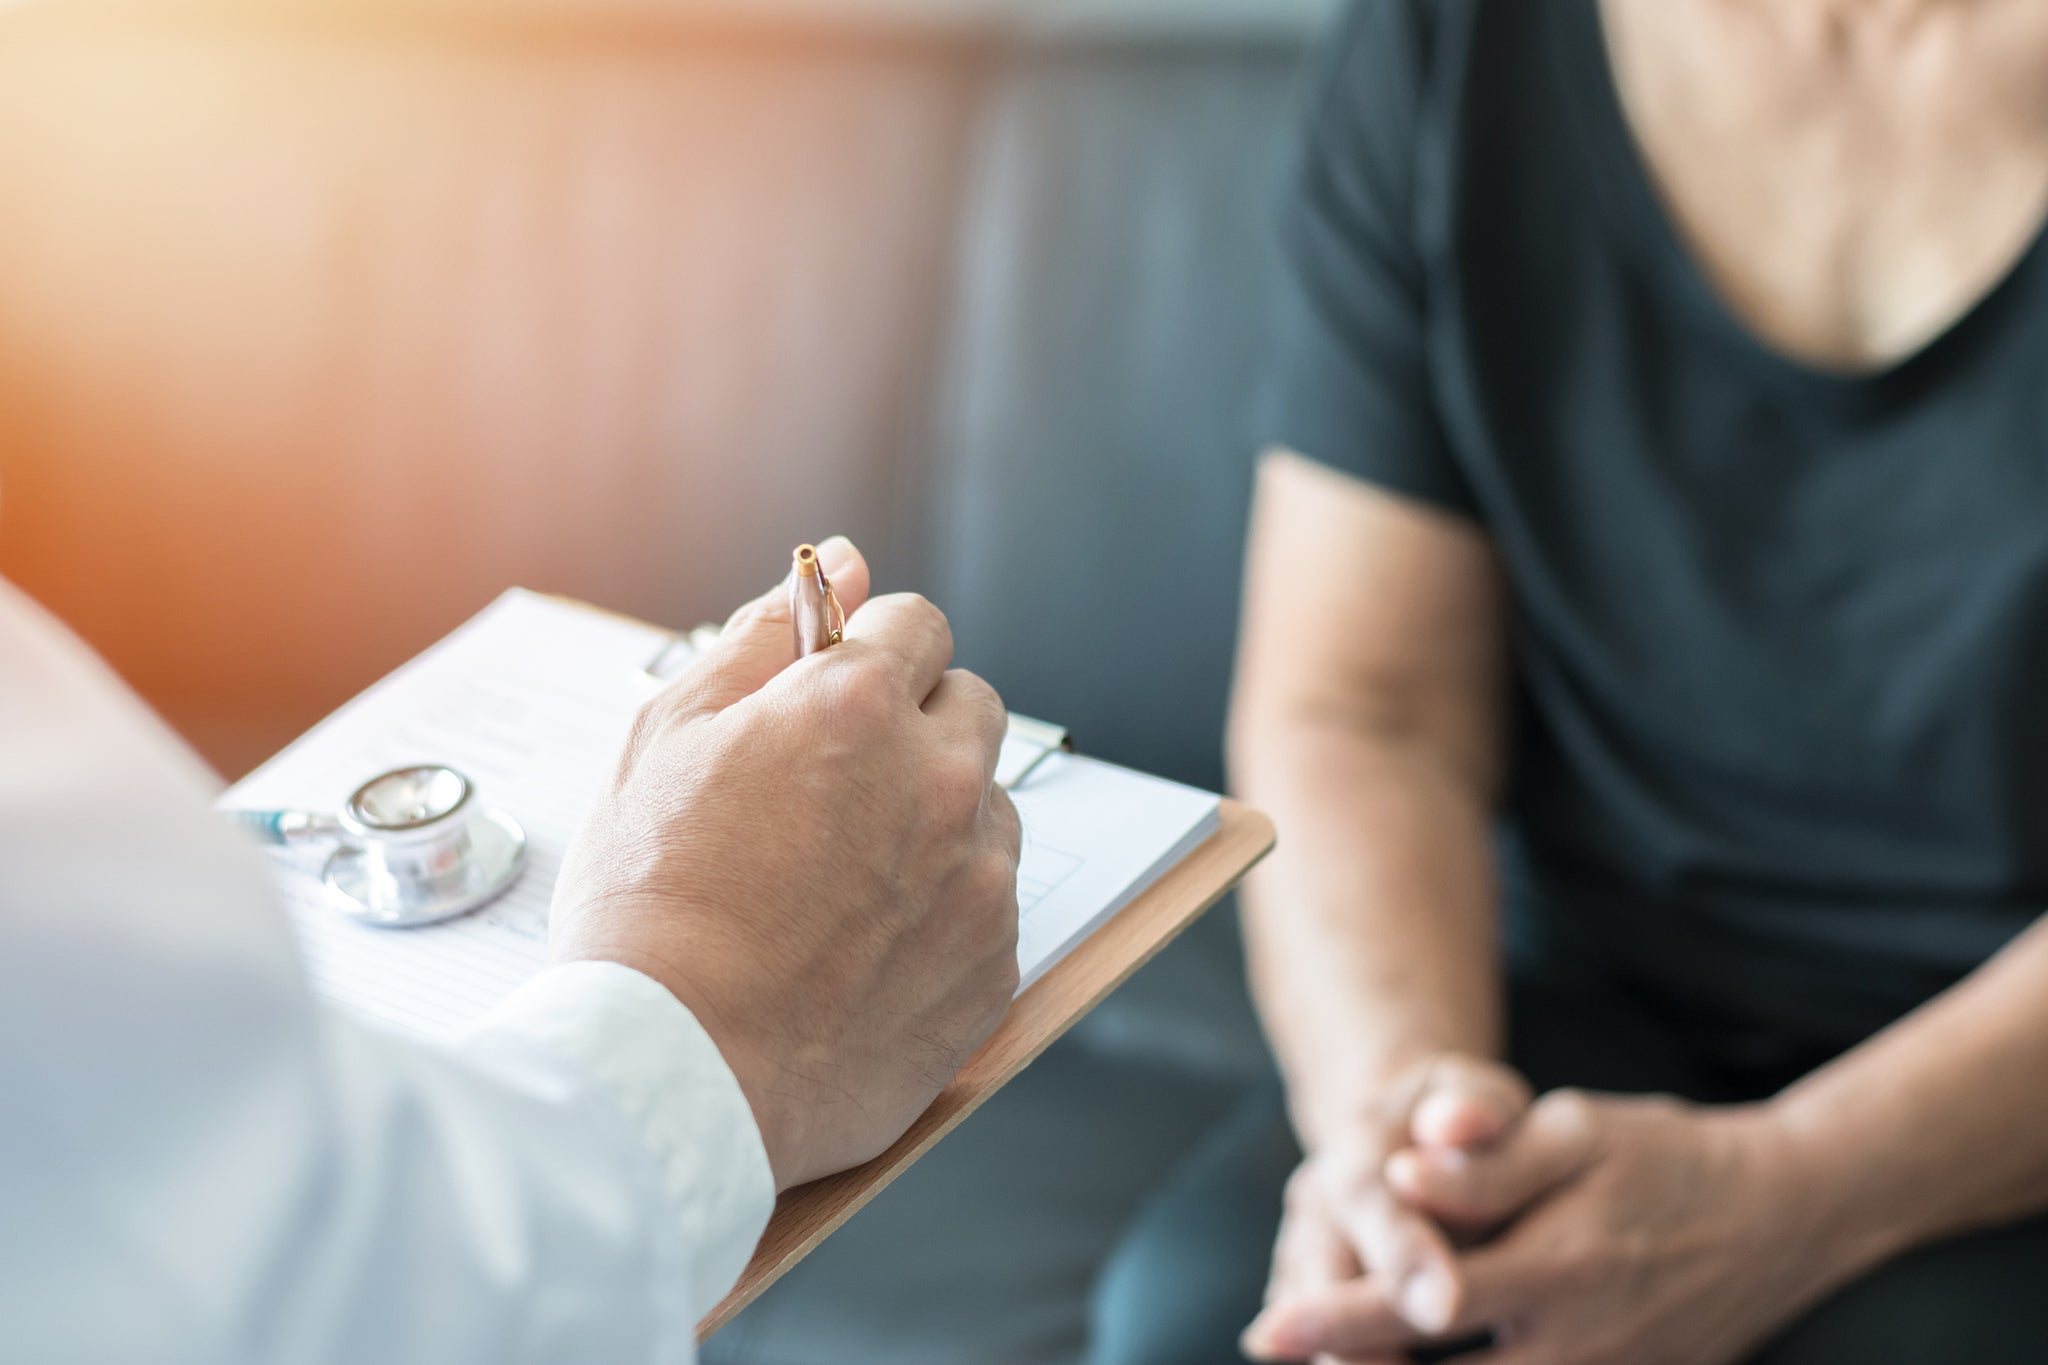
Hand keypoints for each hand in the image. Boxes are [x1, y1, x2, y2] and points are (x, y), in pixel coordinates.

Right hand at [550, 537, 1022, 1189]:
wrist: (673, 1073)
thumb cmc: (649, 907)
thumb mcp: (666, 737)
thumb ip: (763, 636)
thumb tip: (840, 562)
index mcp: (858, 706)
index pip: (916, 624)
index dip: (867, 653)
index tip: (833, 693)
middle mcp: (939, 780)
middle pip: (970, 705)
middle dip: (914, 725)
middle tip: (833, 788)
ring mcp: (977, 877)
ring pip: (988, 803)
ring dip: (936, 815)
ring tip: (840, 879)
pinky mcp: (995, 962)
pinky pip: (990, 899)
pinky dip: (945, 907)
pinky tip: (865, 944)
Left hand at [1257, 1089, 1841, 1364]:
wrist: (1781, 1216)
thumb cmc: (1664, 1158)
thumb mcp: (1578, 1132)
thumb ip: (1490, 1162)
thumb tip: (1405, 1176)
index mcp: (1559, 1269)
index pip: (1423, 1307)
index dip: (1339, 1321)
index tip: (1267, 1330)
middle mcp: (1579, 1346)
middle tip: (1276, 1353)